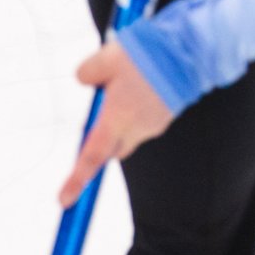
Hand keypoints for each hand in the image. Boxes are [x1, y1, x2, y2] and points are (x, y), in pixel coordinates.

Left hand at [56, 41, 176, 207]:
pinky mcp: (166, 117)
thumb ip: (87, 73)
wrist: (189, 53)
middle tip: (100, 109)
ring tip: (128, 81)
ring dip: (123, 117)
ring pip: (129, 131)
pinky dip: (139, 108)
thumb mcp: (105, 58)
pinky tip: (144, 82)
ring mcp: (154, 125)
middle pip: (111, 148)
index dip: (76, 180)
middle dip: (102, 138)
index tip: (64, 200)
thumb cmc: (146, 56)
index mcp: (116, 119)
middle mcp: (135, 129)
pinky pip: (145, 120)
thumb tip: (85, 80)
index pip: (91, 156)